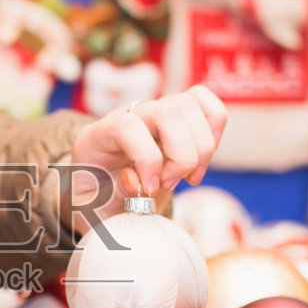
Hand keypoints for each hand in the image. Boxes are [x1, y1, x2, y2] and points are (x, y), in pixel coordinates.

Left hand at [65, 86, 226, 234]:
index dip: (147, 158)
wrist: (101, 192)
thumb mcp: (93, 207)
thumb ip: (112, 194)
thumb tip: (134, 179)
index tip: (150, 190)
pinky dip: (214, 125)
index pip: (127, 126)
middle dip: (182, 156)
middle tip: (172, 184)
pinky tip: (204, 155)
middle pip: (167, 111)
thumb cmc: (97, 199)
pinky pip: (203, 100)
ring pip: (189, 105)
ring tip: (188, 177)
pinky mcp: (175, 115)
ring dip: (201, 147)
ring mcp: (152, 111)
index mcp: (97, 136)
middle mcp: (127, 115)